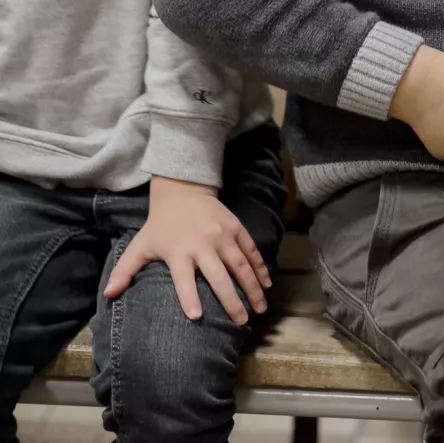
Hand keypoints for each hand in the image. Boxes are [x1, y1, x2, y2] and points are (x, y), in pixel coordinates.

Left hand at [104, 177, 271, 324]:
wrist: (183, 190)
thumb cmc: (161, 225)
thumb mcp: (141, 245)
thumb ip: (125, 270)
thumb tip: (107, 294)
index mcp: (179, 252)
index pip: (183, 279)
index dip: (189, 297)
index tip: (197, 317)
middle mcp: (203, 244)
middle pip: (219, 276)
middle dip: (231, 300)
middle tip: (241, 322)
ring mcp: (222, 235)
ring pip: (241, 264)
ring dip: (252, 287)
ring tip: (260, 309)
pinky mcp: (236, 227)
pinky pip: (251, 250)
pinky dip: (260, 267)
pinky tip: (266, 284)